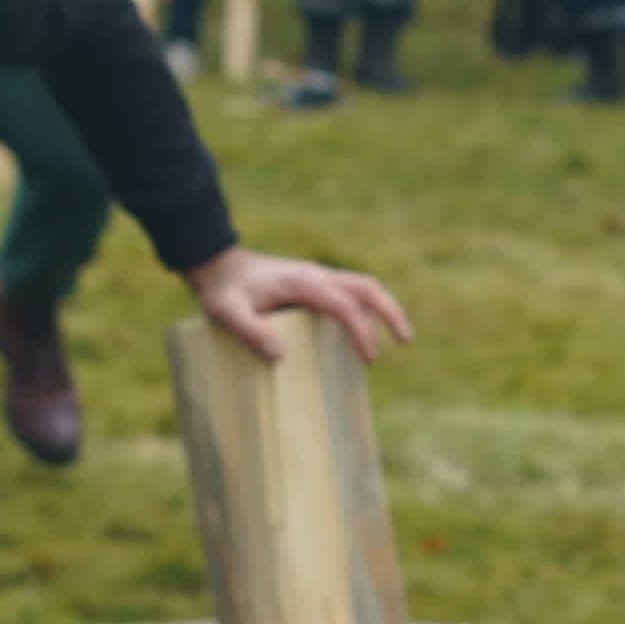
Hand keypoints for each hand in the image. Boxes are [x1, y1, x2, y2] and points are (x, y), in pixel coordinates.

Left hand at [188, 244, 408, 365]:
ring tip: (396, 341)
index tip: (368, 357)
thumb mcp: (226, 312)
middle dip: (390, 312)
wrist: (218, 266)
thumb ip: (249, 331)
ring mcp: (318, 277)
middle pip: (366, 287)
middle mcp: (317, 275)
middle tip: (406, 341)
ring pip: (362, 288)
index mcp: (303, 281)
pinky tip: (363, 335)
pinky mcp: (314, 284)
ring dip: (382, 310)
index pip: (344, 303)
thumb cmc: (222, 291)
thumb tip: (280, 356)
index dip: (360, 329)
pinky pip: (349, 294)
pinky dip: (365, 311)